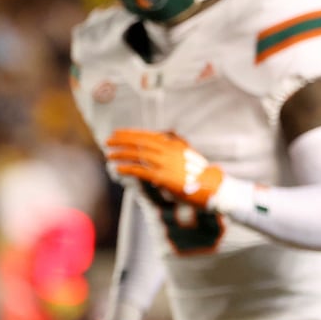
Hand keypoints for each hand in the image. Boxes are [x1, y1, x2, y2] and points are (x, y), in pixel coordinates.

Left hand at [105, 129, 224, 208]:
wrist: (212, 186)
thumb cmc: (200, 173)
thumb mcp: (187, 155)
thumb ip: (174, 148)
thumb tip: (164, 141)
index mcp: (174, 145)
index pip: (148, 135)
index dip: (131, 133)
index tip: (118, 132)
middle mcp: (169, 152)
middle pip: (141, 142)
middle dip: (122, 140)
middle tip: (108, 141)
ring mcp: (166, 164)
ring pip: (139, 155)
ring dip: (122, 153)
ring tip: (110, 154)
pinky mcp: (164, 177)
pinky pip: (141, 171)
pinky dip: (128, 168)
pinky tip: (118, 168)